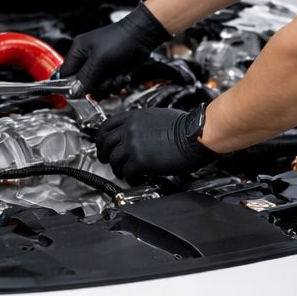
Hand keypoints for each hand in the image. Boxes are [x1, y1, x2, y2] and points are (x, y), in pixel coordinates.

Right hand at [56, 2, 170, 94]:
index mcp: (79, 51)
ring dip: (110, 85)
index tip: (82, 92)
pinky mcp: (111, 71)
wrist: (143, 36)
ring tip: (117, 75)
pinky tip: (123, 75)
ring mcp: (100, 66)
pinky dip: (117, 83)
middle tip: (107, 80)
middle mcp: (87, 59)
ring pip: (98, 87)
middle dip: (98, 85)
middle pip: (84, 84)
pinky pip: (109, 85)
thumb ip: (85, 77)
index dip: (72, 85)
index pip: (66, 74)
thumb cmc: (121, 39)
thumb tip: (73, 91)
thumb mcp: (100, 59)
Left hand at [96, 105, 216, 183]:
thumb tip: (138, 133)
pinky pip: (127, 173)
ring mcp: (133, 145)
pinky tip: (137, 178)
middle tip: (108, 161)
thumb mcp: (158, 116)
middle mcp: (130, 129)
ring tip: (124, 173)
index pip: (106, 126)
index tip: (102, 145)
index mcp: (134, 117)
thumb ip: (142, 123)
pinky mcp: (140, 161)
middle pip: (105, 144)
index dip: (101, 138)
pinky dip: (131, 178)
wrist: (195, 135)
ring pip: (114, 161)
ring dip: (118, 169)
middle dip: (105, 155)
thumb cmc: (185, 126)